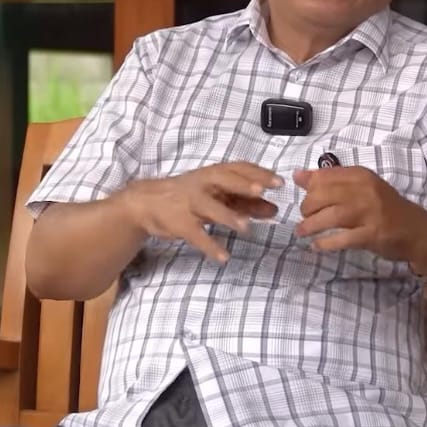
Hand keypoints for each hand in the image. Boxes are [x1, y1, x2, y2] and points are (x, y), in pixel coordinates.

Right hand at [123, 163, 281, 262]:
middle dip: (243, 185)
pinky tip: (224, 257)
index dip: (258, 173)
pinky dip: (210, 246)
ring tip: (247, 228)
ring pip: (210, 207)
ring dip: (228, 216)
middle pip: (224, 180)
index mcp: (213, 174)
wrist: (147, 202)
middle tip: (262, 191)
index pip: (238, 168)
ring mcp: (189, 203)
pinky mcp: (179, 223)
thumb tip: (274, 210)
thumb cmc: (189, 196)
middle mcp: (202, 184)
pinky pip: (196, 235)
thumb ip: (245, 202)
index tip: (279, 181)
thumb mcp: (217, 195)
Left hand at [292, 166, 426, 270]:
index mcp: (361, 175)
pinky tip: (317, 245)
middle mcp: (365, 191)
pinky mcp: (372, 234)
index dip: (309, 187)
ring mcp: (369, 213)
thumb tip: (298, 176)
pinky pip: (342, 238)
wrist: (417, 231)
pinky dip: (326, 243)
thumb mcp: (361, 188)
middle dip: (307, 208)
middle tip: (305, 217)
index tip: (306, 198)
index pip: (324, 175)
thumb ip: (331, 181)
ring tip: (302, 232)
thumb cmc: (386, 208)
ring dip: (310, 225)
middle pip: (322, 195)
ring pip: (330, 216)